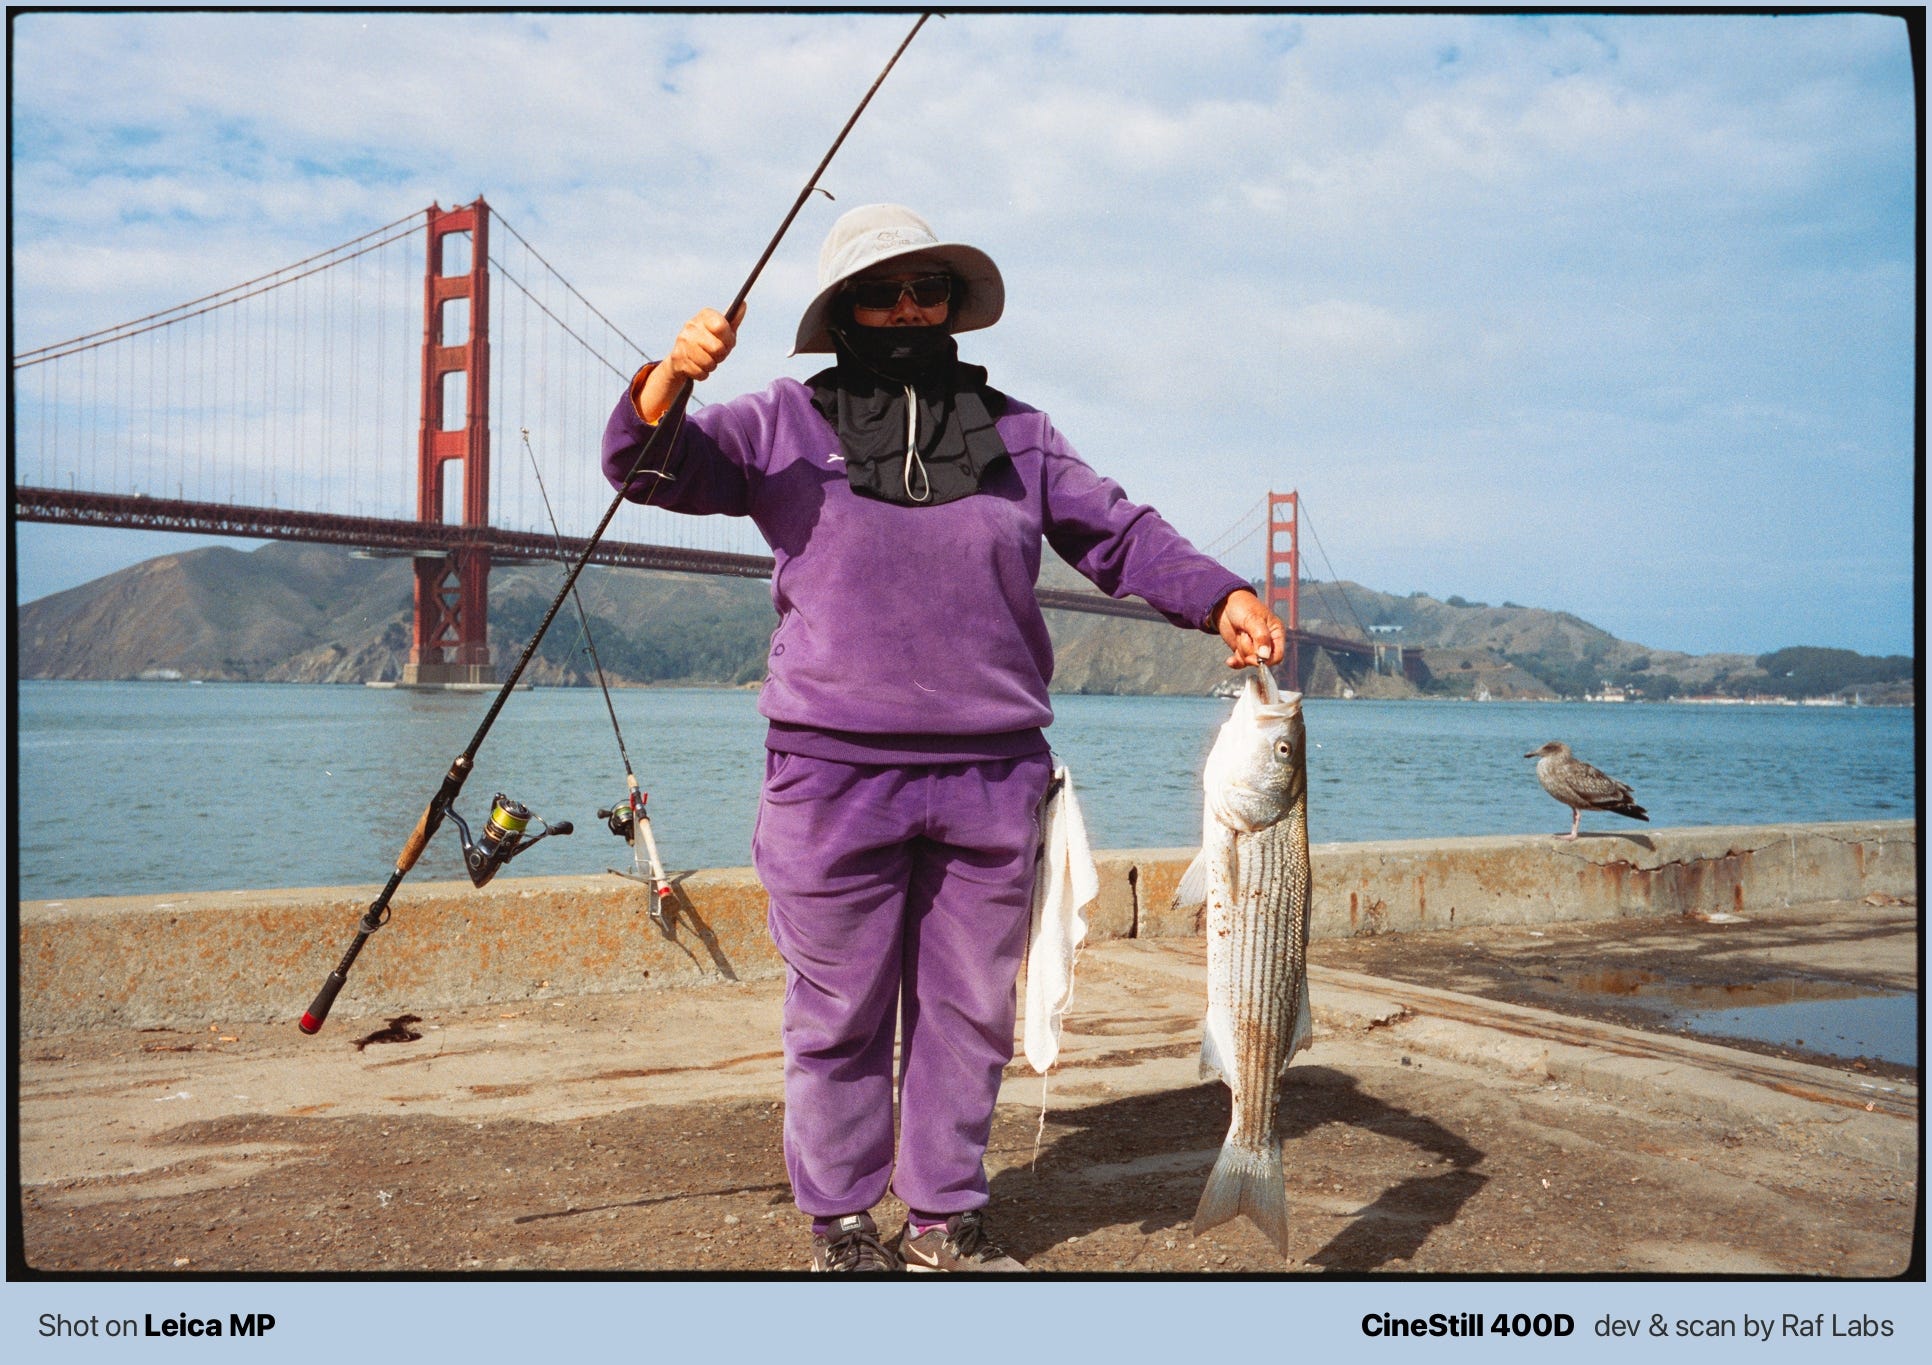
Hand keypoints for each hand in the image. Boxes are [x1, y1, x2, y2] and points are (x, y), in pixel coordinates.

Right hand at [635, 304, 745, 422]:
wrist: (683, 357)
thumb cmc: (710, 342)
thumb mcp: (723, 331)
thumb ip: (734, 320)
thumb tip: (744, 304)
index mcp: (705, 315)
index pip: (721, 327)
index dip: (728, 339)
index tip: (727, 342)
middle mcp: (691, 325)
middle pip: (717, 348)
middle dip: (721, 355)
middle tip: (717, 354)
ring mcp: (682, 341)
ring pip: (708, 363)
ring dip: (712, 365)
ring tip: (707, 360)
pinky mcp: (677, 358)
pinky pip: (700, 373)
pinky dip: (703, 374)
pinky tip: (698, 366)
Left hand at [1214, 589, 1285, 669]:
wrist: (1225, 604)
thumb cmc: (1243, 606)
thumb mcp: (1253, 619)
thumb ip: (1261, 637)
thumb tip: (1265, 656)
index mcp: (1276, 633)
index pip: (1278, 655)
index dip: (1266, 660)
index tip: (1254, 657)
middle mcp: (1267, 642)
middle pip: (1261, 660)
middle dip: (1249, 650)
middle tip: (1244, 634)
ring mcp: (1254, 647)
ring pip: (1249, 661)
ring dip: (1241, 649)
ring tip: (1240, 633)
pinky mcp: (1243, 650)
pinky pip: (1241, 664)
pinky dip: (1235, 662)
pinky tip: (1230, 660)